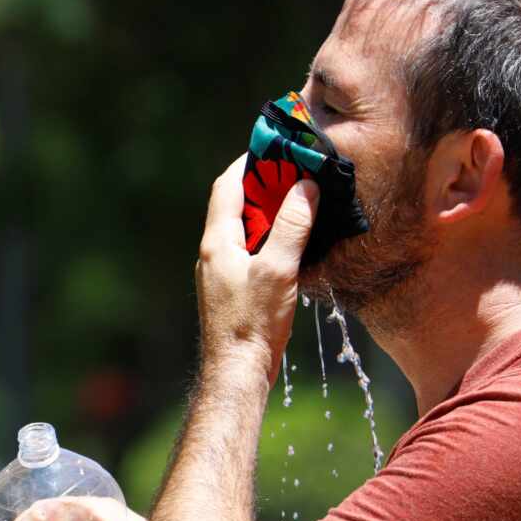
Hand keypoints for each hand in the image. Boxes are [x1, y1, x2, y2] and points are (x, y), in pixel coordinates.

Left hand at [196, 154, 318, 384]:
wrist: (236, 373)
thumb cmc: (252, 323)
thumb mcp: (278, 269)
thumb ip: (292, 226)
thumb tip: (307, 186)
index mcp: (217, 242)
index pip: (227, 186)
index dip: (250, 162)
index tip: (275, 147)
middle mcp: (213, 254)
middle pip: (236, 205)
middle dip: (264, 186)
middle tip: (297, 173)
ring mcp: (221, 274)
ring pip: (244, 230)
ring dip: (269, 214)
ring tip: (301, 204)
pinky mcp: (232, 292)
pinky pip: (250, 252)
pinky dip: (269, 239)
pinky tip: (293, 245)